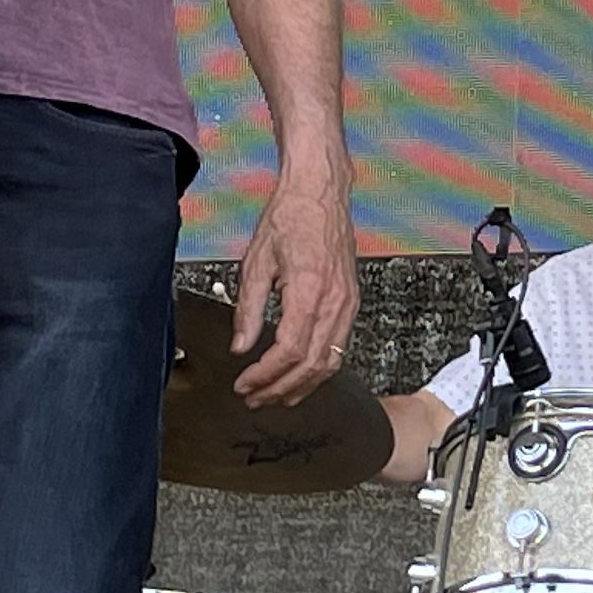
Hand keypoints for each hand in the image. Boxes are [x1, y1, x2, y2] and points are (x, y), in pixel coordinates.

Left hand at [232, 170, 362, 404]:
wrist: (320, 193)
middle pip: (311, 364)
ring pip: (330, 361)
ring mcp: (348, 303)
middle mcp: (335, 301)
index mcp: (309, 290)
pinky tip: (300, 374)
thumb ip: (248, 309)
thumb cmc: (290, 218)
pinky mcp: (351, 302)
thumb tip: (241, 346)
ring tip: (276, 396)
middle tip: (254, 398)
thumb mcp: (256, 262)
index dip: (264, 375)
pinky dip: (319, 368)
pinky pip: (339, 346)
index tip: (243, 383)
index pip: (288, 351)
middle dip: (280, 388)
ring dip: (302, 385)